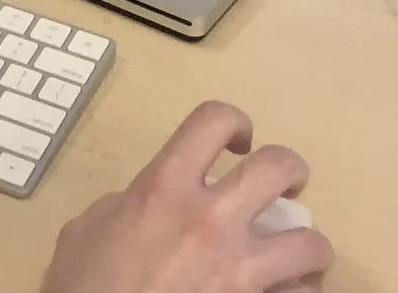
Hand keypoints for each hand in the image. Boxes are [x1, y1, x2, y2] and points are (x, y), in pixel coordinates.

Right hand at [38, 102, 330, 292]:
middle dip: (289, 173)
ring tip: (293, 255)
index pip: (213, 121)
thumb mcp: (87, 232)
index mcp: (164, 189)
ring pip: (312, 242)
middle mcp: (210, 220)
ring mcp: (240, 272)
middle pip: (279, 167)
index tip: (236, 143)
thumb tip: (146, 205)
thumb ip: (124, 205)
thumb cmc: (85, 288)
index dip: (234, 123)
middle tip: (279, 190)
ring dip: (306, 247)